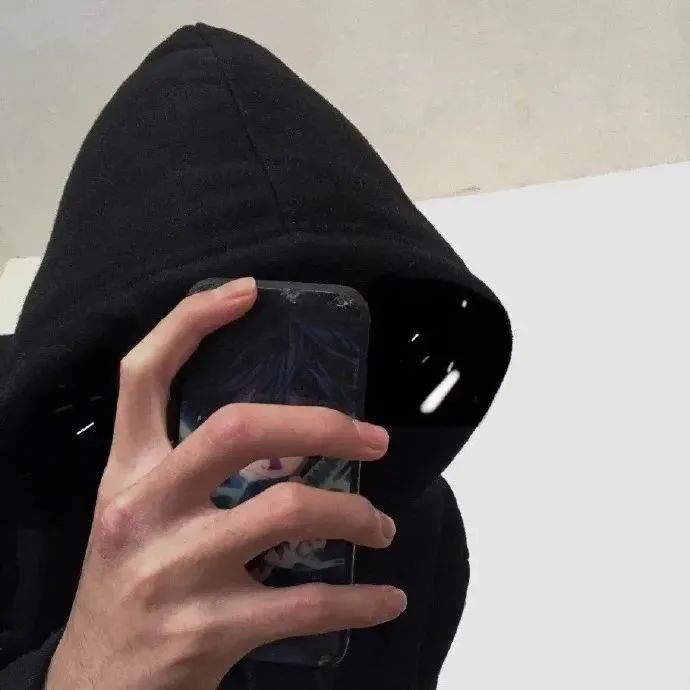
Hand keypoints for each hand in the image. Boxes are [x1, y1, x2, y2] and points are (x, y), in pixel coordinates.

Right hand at [45, 277, 402, 689]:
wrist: (98, 688)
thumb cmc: (129, 586)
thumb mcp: (143, 515)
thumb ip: (198, 471)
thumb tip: (298, 440)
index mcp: (126, 473)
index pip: (142, 375)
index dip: (191, 322)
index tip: (248, 293)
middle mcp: (142, 510)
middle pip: (238, 428)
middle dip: (321, 424)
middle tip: (373, 439)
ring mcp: (173, 571)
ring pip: (288, 511)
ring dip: (354, 516)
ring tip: (381, 526)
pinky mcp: (206, 630)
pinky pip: (304, 603)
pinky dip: (359, 600)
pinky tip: (386, 596)